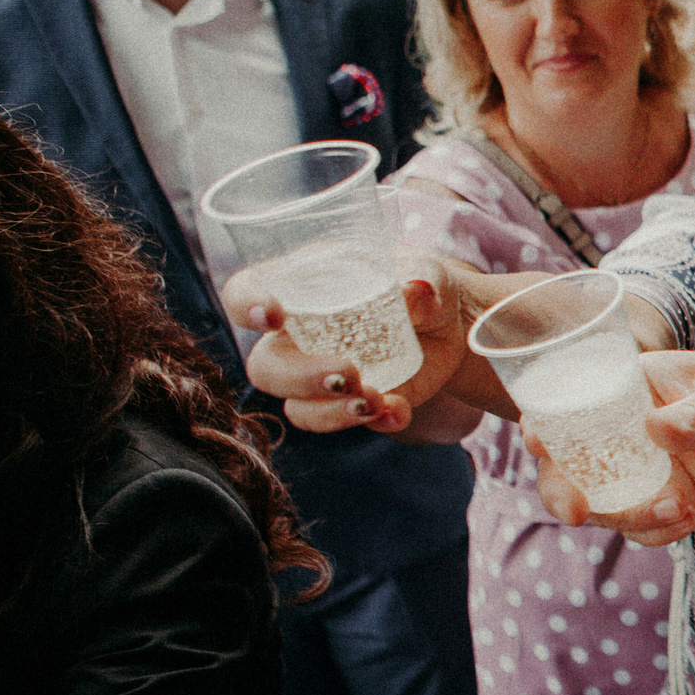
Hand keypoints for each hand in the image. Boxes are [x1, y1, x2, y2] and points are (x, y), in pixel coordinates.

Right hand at [222, 248, 470, 433]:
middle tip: (347, 374)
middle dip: (299, 378)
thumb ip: (420, 278)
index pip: (245, 291)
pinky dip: (374, 421)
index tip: (272, 315)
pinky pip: (347, 423)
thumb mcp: (426, 271)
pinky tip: (398, 410)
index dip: (245, 303)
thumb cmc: (419, 283)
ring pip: (298, 408)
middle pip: (265, 367)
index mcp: (300, 289)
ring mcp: (321, 376)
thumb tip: (416, 289)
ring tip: (375, 400)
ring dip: (331, 412)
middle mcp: (298, 337)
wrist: (450, 326)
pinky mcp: (352, 404)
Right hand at [534, 351, 694, 545]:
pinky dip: (658, 532)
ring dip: (624, 517)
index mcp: (635, 392)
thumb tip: (657, 431)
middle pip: (573, 467)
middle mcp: (631, 436)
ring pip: (607, 506)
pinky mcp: (678, 507)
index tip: (539, 443)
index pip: (574, 406)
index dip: (546, 424)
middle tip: (576, 511)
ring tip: (673, 508)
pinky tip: (689, 517)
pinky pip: (647, 530)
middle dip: (562, 491)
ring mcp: (652, 475)